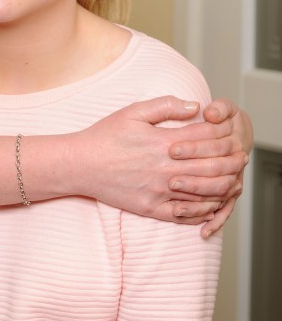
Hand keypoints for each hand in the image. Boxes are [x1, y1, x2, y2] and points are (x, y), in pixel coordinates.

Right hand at [80, 96, 248, 232]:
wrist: (79, 164)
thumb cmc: (105, 135)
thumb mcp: (133, 111)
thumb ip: (166, 106)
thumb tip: (196, 106)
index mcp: (162, 142)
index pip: (206, 138)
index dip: (224, 133)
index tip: (231, 131)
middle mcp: (164, 168)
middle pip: (212, 166)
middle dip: (232, 161)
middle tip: (241, 158)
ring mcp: (158, 191)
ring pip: (203, 192)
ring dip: (223, 186)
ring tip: (233, 179)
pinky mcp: (151, 208)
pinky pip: (184, 214)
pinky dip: (203, 210)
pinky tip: (211, 204)